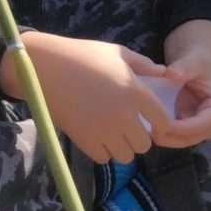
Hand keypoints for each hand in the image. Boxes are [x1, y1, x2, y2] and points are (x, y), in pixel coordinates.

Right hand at [6, 31, 173, 165]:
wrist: (47, 68)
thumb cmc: (83, 55)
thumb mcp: (117, 52)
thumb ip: (143, 64)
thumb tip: (163, 72)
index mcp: (136, 92)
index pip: (163, 122)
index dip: (160, 125)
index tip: (152, 122)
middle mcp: (124, 115)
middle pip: (144, 145)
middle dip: (139, 138)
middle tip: (129, 128)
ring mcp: (104, 131)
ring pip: (126, 156)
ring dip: (122, 148)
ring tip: (113, 135)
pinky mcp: (86, 141)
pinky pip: (104, 158)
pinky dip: (103, 152)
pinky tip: (98, 137)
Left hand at [156, 19, 210, 148]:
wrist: (195, 63)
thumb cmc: (199, 60)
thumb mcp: (194, 60)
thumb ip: (185, 67)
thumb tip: (171, 74)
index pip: (200, 127)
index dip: (179, 128)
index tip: (158, 121)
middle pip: (189, 139)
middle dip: (167, 135)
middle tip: (144, 127)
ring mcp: (201, 131)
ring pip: (179, 142)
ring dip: (161, 136)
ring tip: (142, 125)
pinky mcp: (188, 131)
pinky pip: (172, 137)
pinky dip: (159, 132)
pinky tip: (144, 124)